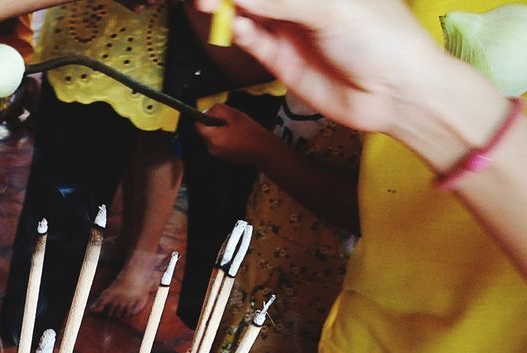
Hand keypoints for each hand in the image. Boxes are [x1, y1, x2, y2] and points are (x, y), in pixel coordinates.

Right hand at [193, 0, 439, 136]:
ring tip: (211, 5)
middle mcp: (305, 5)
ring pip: (251, 14)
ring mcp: (292, 31)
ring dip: (230, 9)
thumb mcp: (331, 8)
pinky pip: (254, 42)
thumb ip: (282, 0)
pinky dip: (242, 33)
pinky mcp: (283, 62)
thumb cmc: (382, 39)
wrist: (393, 92)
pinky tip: (237, 27)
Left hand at [196, 103, 272, 163]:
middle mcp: (211, 148)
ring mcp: (216, 154)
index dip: (205, 117)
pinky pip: (218, 143)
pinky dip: (224, 138)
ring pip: (212, 137)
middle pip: (205, 131)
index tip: (215, 114)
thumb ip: (218, 110)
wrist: (263, 150)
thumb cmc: (251, 133)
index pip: (198, 125)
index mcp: (213, 138)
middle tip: (230, 121)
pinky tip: (236, 137)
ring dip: (220, 131)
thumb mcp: (234, 115)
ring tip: (235, 129)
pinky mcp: (222, 157)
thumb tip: (207, 111)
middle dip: (214, 124)